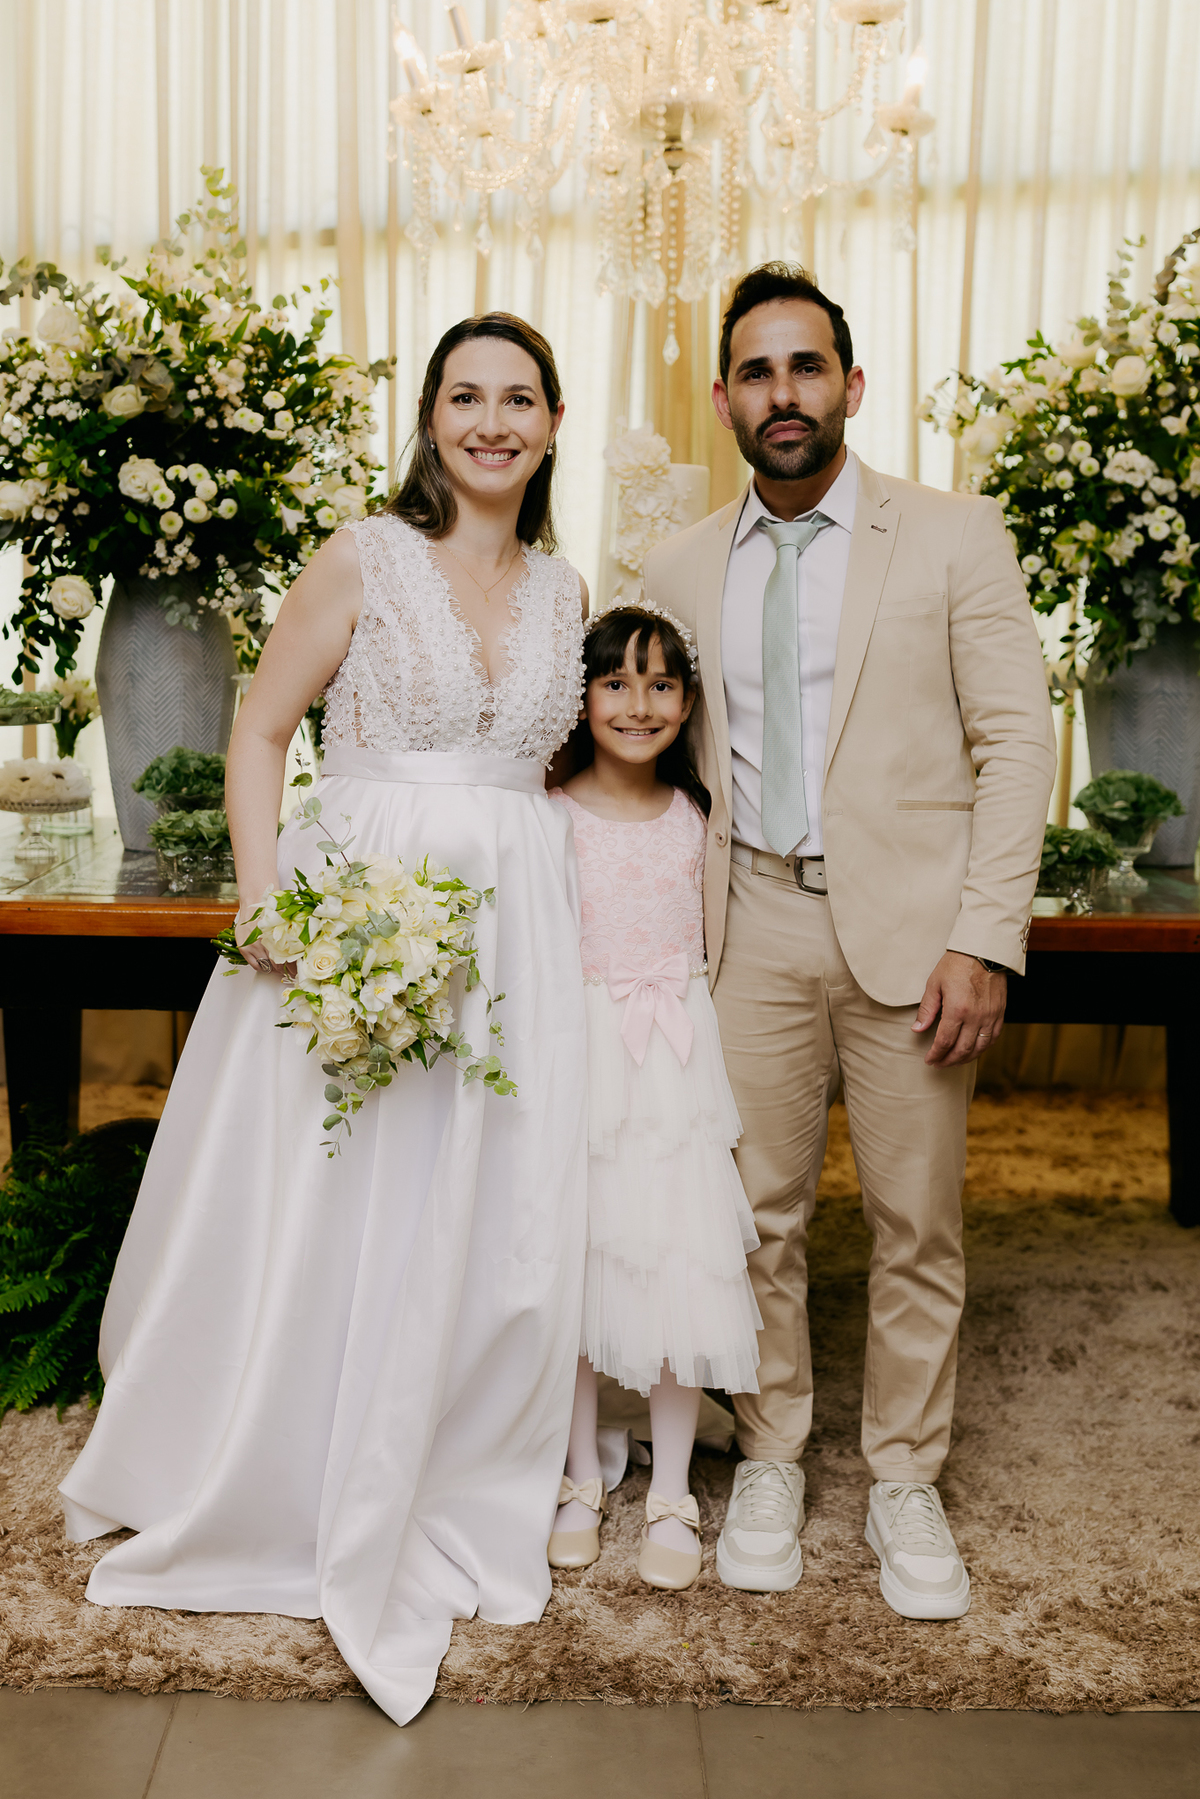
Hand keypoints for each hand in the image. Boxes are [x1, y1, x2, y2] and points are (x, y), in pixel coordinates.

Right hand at [234, 902, 292, 976]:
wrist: (254, 902)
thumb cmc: (269, 910)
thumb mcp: (284, 922)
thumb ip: (290, 936)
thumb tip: (302, 950)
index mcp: (275, 936)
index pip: (286, 958)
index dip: (292, 967)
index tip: (296, 971)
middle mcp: (263, 942)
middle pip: (277, 964)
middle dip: (285, 970)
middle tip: (291, 973)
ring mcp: (252, 946)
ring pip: (266, 966)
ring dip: (274, 969)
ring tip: (280, 970)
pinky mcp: (244, 948)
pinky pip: (255, 965)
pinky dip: (263, 967)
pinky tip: (268, 966)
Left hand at [912, 950, 1005, 1067]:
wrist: (984, 951)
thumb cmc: (957, 964)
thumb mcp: (934, 984)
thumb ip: (927, 1010)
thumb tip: (917, 1029)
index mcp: (957, 1010)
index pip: (945, 1042)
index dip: (936, 1054)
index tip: (929, 1060)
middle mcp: (976, 1016)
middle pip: (962, 1050)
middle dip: (949, 1061)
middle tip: (939, 1064)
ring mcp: (990, 1016)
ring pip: (979, 1048)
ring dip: (965, 1058)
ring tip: (954, 1061)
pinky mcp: (1000, 1013)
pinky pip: (992, 1038)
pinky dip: (982, 1048)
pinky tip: (973, 1050)